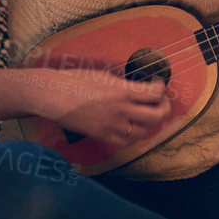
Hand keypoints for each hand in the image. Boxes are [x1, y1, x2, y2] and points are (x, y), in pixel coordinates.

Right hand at [32, 67, 172, 146]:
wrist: (54, 95)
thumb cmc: (76, 80)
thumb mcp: (105, 76)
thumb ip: (124, 85)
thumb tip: (138, 89)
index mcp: (122, 92)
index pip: (155, 93)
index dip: (162, 88)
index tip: (159, 85)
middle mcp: (121, 111)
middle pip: (157, 116)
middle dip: (164, 108)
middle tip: (161, 102)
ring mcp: (112, 126)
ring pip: (144, 132)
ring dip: (150, 123)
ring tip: (148, 115)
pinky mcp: (102, 136)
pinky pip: (126, 142)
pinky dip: (133, 135)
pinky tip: (132, 127)